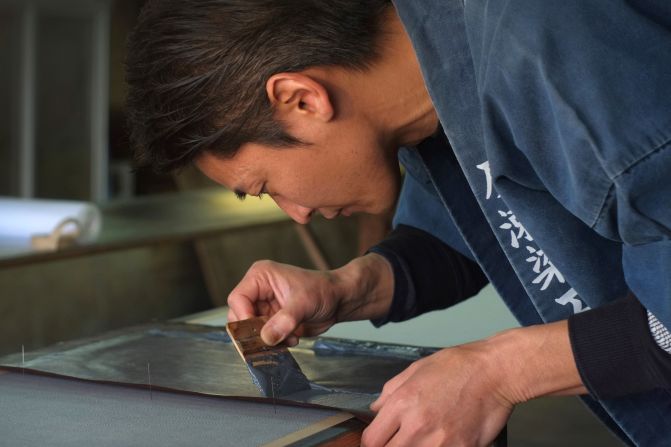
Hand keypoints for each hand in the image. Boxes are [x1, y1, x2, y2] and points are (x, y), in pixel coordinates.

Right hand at [227, 253, 392, 345]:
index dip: (243, 317)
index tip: (257, 331)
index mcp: (261, 277)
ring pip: (249, 330)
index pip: (238, 298)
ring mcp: (264, 306)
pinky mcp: (271, 320)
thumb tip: (266, 337)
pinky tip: (292, 338)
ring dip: (266, 339)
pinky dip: (274, 342)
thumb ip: (284, 321)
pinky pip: (262, 337)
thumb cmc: (323, 290)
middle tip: (271, 339)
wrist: (339, 300)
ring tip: (287, 338)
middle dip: (254, 331)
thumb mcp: (304, 303)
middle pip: (239, 316)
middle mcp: (258, 291)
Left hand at [363, 341, 512, 446]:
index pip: (371, 441)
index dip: (371, 445)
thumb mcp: (416, 369)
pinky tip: (444, 440)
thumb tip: (377, 410)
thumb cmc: (458, 366)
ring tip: (424, 438)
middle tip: (400, 440)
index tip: (379, 442)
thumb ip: (391, 392)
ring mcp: (440, 442)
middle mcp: (418, 426)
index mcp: (402, 403)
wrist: (495, 372)